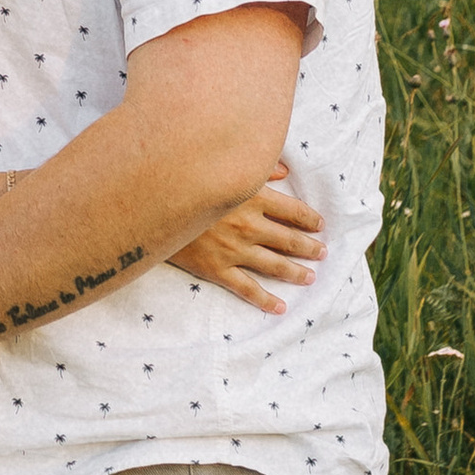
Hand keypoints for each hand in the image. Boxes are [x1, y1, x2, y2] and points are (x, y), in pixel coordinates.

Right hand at [168, 179, 324, 315]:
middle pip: (289, 240)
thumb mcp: (221, 167)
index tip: (319, 225)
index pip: (293, 211)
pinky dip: (265, 300)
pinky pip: (247, 288)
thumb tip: (284, 170)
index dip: (310, 219)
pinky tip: (280, 307)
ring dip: (296, 272)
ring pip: (274, 266)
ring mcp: (234, 250)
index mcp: (252, 197)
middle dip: (309, 248)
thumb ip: (256, 168)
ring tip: (309, 277)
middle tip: (323, 253)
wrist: (151, 204)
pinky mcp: (217, 269)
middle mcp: (249, 225)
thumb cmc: (187, 179)